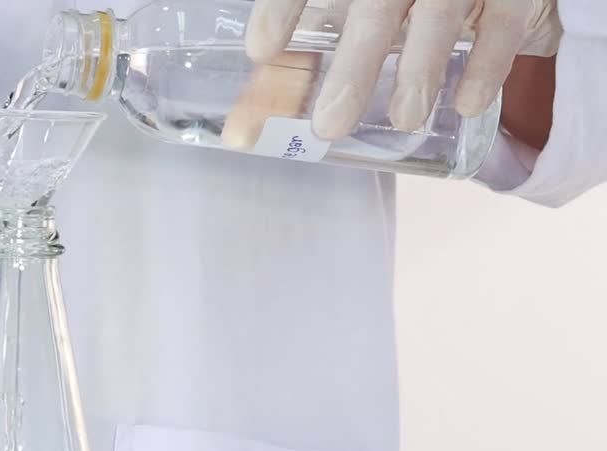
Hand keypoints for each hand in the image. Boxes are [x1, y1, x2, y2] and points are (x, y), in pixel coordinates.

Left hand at [245, 0, 559, 139]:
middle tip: (329, 125)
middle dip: (354, 66)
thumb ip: (317, 21)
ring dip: (421, 69)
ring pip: (440, 13)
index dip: (283, 8)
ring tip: (403, 119)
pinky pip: (504, 22)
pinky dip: (488, 65)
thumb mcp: (365, 2)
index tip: (258, 52)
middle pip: (377, 5)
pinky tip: (468, 105)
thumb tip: (260, 69)